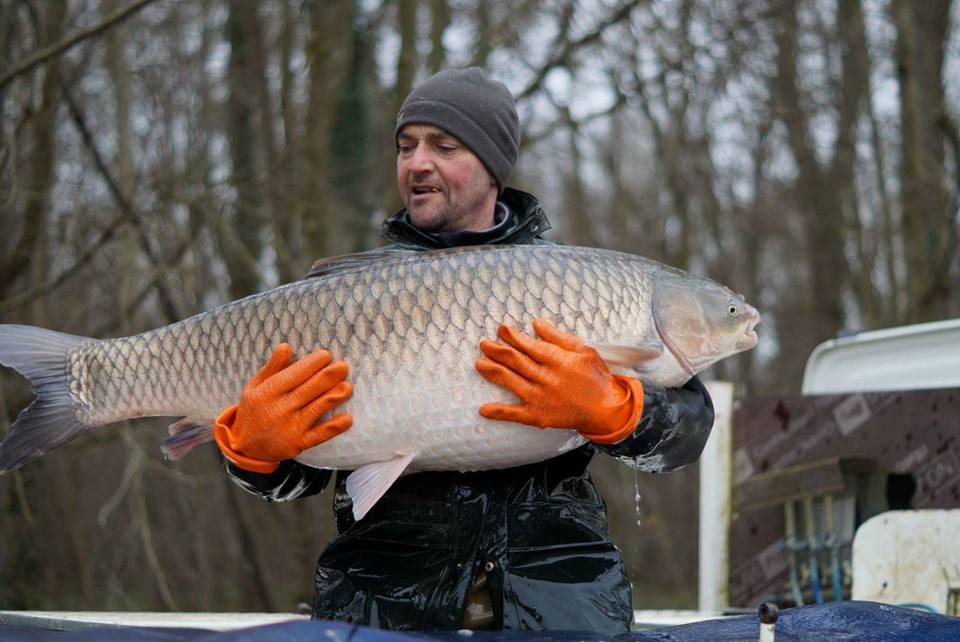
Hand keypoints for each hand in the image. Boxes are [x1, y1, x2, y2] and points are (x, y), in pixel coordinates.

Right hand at [214, 343, 352, 472]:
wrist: (244, 447)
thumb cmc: (253, 410)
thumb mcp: (255, 386)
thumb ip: (272, 367)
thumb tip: (286, 346)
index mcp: (269, 392)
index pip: (295, 374)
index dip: (312, 364)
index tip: (326, 355)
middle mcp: (280, 408)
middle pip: (309, 389)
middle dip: (328, 376)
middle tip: (343, 366)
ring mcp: (291, 427)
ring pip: (316, 409)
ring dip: (334, 397)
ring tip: (348, 386)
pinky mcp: (299, 443)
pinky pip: (320, 435)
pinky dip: (334, 427)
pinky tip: (347, 419)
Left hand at [476, 319, 643, 443]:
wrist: (607, 410)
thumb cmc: (597, 377)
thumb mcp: (583, 350)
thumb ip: (558, 337)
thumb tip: (536, 324)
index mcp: (557, 360)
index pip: (528, 345)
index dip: (512, 336)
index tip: (501, 329)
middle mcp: (546, 378)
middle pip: (515, 361)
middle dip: (496, 350)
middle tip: (483, 344)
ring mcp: (540, 398)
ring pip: (510, 381)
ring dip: (492, 372)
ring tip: (479, 364)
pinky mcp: (539, 416)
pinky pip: (515, 414)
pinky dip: (499, 412)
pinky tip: (483, 409)